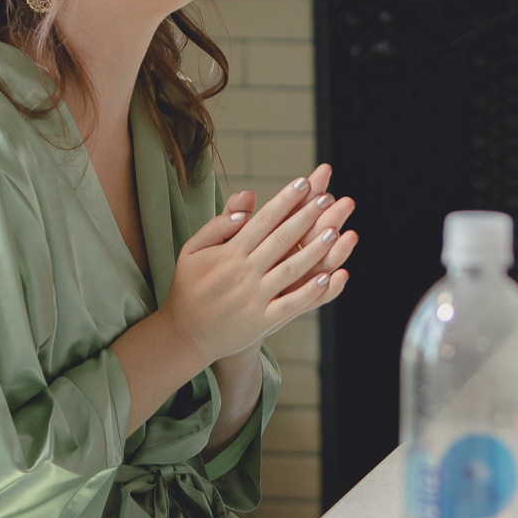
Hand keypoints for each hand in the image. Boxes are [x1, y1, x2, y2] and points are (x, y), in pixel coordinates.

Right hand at [160, 164, 357, 363]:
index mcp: (230, 252)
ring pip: (290, 269)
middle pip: (282, 239)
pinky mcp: (261, 321)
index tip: (305, 183)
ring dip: (314, 250)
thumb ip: (219, 223)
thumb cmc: (189, 287)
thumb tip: (247, 197)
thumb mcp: (193, 249)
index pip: (264, 220)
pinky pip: (289, 305)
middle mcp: (244, 272)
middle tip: (328, 198)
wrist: (183, 334)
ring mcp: (254, 297)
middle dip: (307, 217)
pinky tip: (328, 277)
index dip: (286, 201)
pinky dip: (309, 292)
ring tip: (335, 231)